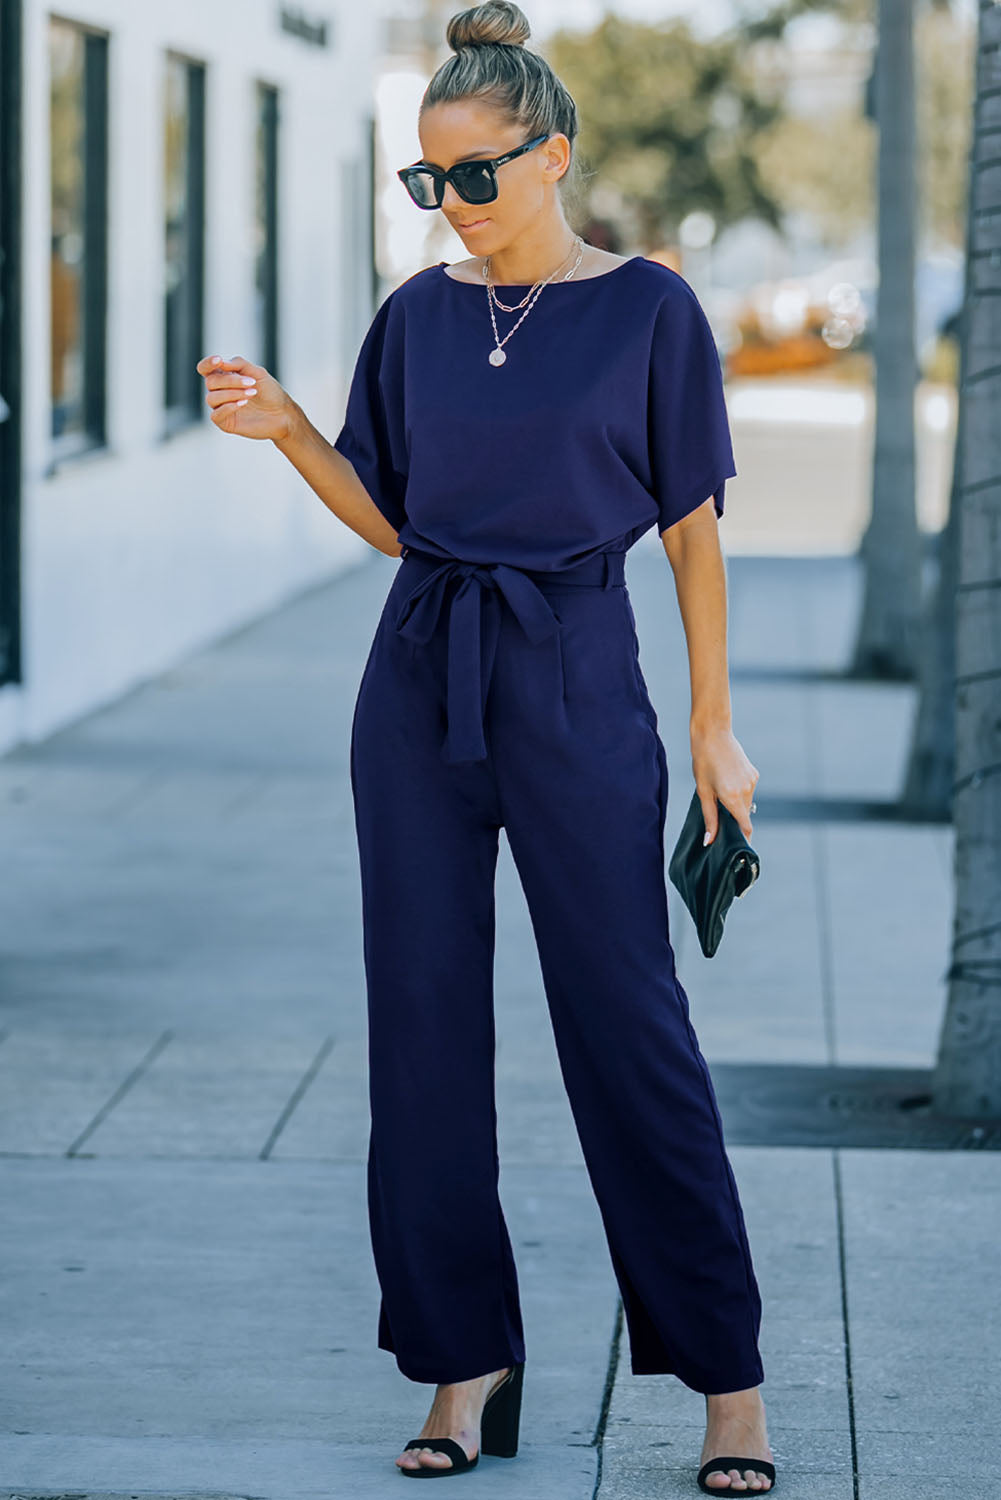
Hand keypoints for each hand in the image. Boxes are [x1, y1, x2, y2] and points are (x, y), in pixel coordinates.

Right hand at [195, 353, 295, 441]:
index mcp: (224, 377)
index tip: (219, 361)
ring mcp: (221, 407)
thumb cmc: (270, 392)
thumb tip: (220, 362)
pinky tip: (243, 404)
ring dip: (232, 393)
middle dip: (230, 381)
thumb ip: (239, 364)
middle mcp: (219, 391)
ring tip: (252, 393)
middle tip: (251, 383)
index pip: (205, 369)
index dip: (208, 364)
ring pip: (211, 398)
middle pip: (211, 382)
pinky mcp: (225, 423)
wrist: (283, 414)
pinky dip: (228, 407)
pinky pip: (215, 415)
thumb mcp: (258, 373)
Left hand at [690, 722, 758, 844]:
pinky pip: (748, 790)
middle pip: (744, 815)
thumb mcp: (703, 791)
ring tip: (719, 791)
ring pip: (746, 802)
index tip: (738, 847)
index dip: (743, 838)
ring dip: (735, 804)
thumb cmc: (704, 761)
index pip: (745, 826)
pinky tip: (726, 780)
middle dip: (734, 819)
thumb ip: (709, 818)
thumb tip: (710, 841)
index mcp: (733, 797)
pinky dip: (739, 792)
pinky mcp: (754, 774)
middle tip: (719, 817)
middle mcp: (747, 790)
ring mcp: (752, 781)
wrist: (713, 734)